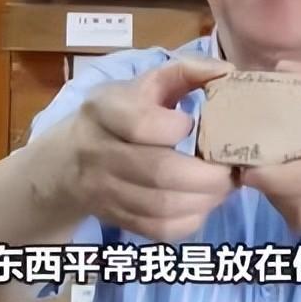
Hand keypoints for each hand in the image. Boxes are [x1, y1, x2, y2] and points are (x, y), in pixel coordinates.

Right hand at [63, 56, 239, 241]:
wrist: (68, 161)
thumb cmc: (119, 114)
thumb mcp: (143, 84)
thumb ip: (185, 71)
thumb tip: (227, 72)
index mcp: (104, 110)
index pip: (140, 124)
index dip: (176, 128)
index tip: (195, 124)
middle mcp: (98, 152)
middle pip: (158, 172)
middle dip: (207, 174)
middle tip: (232, 168)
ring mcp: (104, 191)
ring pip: (161, 206)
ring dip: (205, 199)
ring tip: (225, 185)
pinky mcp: (115, 218)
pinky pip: (158, 229)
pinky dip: (191, 219)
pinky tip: (204, 202)